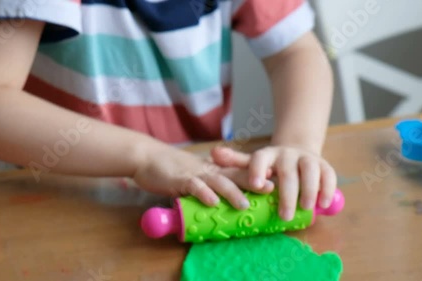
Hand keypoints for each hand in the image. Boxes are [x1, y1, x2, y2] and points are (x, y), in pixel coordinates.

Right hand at [132, 145, 273, 208]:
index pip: (239, 171)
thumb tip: (220, 203)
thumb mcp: (194, 176)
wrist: (147, 157)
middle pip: (235, 174)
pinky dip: (204, 194)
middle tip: (273, 189)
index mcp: (213, 169)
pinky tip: (212, 202)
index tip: (275, 181)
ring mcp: (195, 173)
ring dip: (233, 192)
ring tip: (245, 204)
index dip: (257, 175)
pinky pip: (194, 187)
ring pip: (218, 182)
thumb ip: (207, 187)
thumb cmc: (171, 169)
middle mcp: (208, 170)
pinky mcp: (180, 179)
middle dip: (254, 182)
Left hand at [211, 146, 336, 220]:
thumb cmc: (270, 165)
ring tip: (305, 208)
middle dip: (287, 194)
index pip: (260, 158)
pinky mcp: (324, 165)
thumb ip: (236, 162)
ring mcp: (307, 159)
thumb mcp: (252, 163)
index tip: (256, 185)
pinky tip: (324, 204)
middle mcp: (288, 155)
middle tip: (283, 216)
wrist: (297, 153)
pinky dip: (328, 189)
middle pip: (287, 172)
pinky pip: (329, 175)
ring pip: (310, 171)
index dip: (258, 170)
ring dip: (309, 190)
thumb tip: (214, 154)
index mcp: (268, 155)